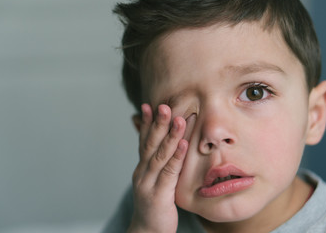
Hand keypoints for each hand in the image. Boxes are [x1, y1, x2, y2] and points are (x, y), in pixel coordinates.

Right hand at [128, 104, 187, 232]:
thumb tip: (166, 148)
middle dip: (157, 124)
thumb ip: (158, 164)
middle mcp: (142, 173)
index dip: (147, 123)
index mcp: (142, 168)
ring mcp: (148, 184)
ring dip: (169, 136)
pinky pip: (169, 173)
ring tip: (178, 119)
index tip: (150, 105)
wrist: (147, 232)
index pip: (143, 142)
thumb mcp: (154, 182)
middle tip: (164, 106)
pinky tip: (183, 145)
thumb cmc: (155, 205)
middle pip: (149, 144)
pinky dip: (176, 157)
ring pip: (159, 156)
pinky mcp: (158, 196)